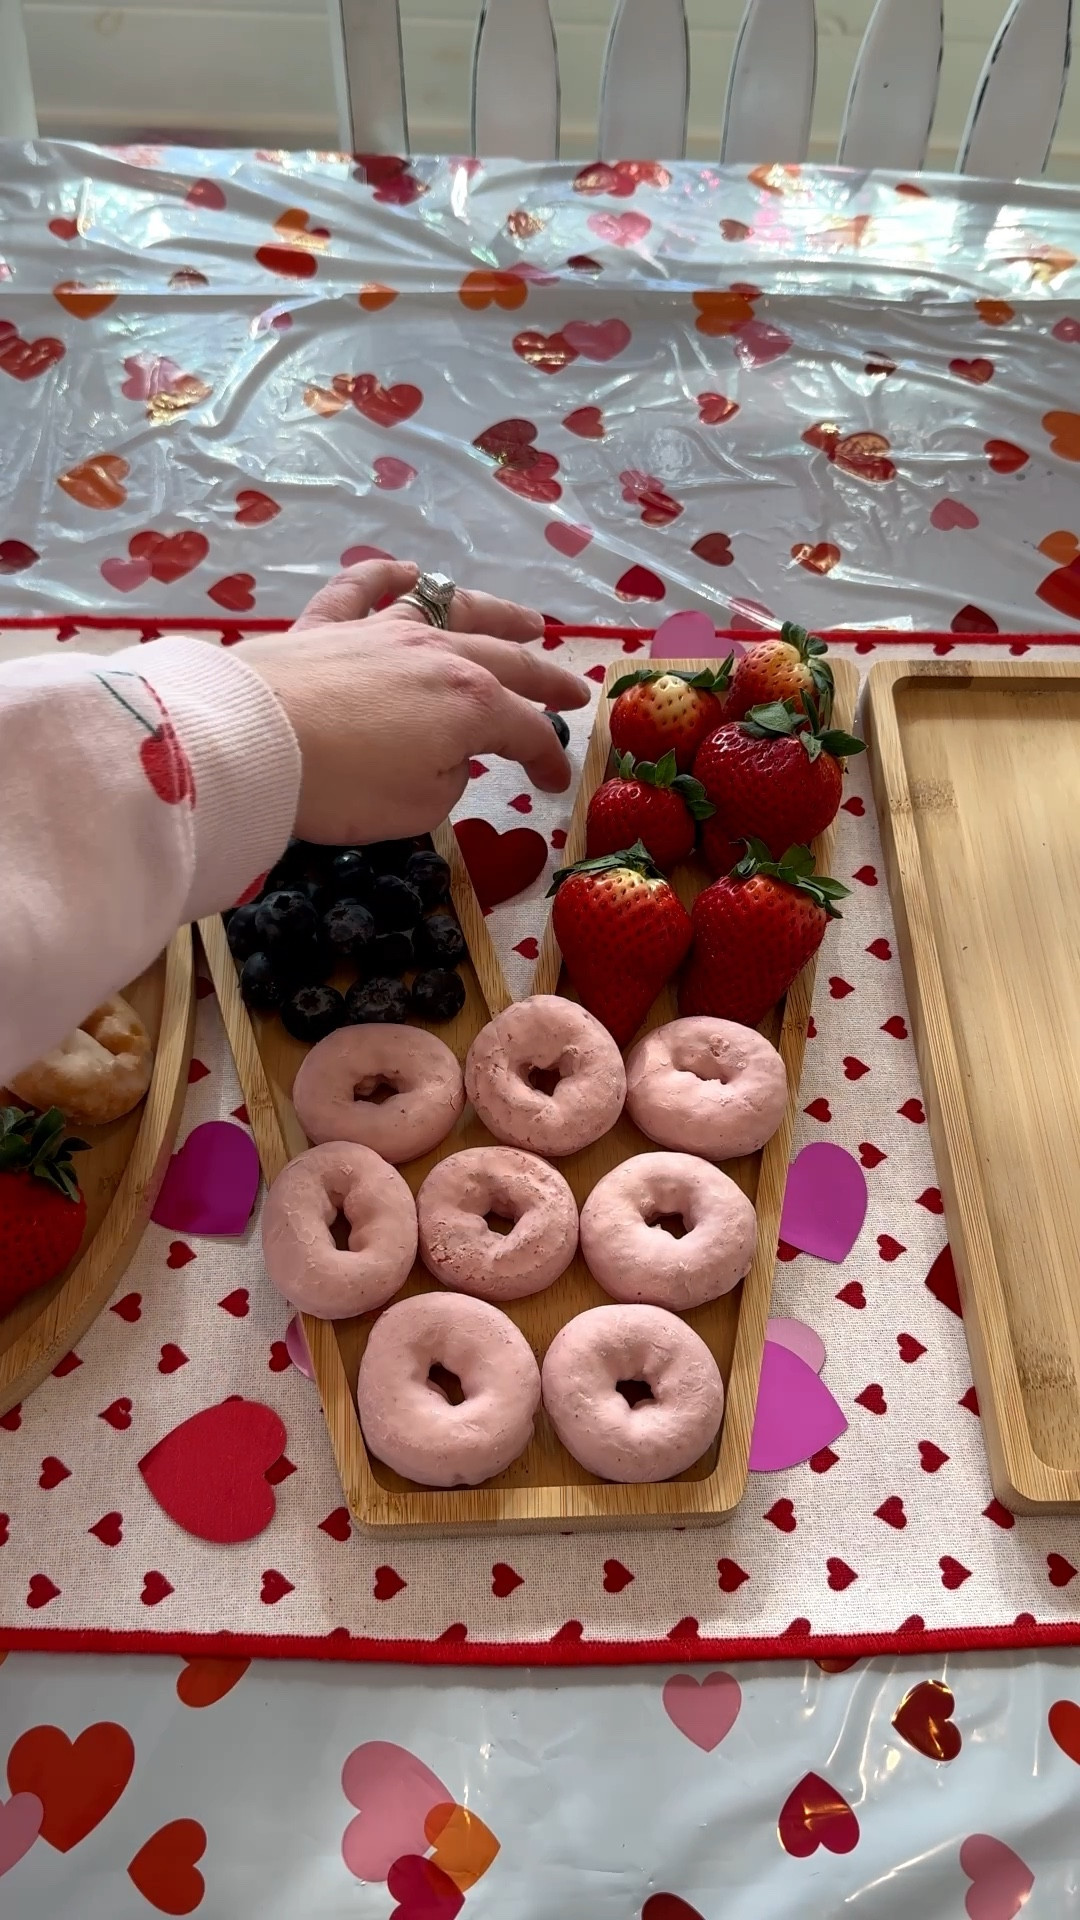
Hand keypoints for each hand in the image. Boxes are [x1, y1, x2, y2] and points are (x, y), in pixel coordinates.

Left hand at [237, 559, 589, 843]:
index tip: (554, 782)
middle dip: (546, 678)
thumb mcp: (419, 806)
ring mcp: (379, 630)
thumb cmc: (344, 785)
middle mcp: (436, 653)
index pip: (525, 729)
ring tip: (528, 621)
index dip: (545, 756)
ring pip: (450, 609)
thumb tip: (448, 755)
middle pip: (506, 661)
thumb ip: (448, 779)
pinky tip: (408, 572)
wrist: (252, 741)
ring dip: (495, 613)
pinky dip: (388, 576)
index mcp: (470, 703)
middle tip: (574, 689)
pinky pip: (362, 587)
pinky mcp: (323, 625)